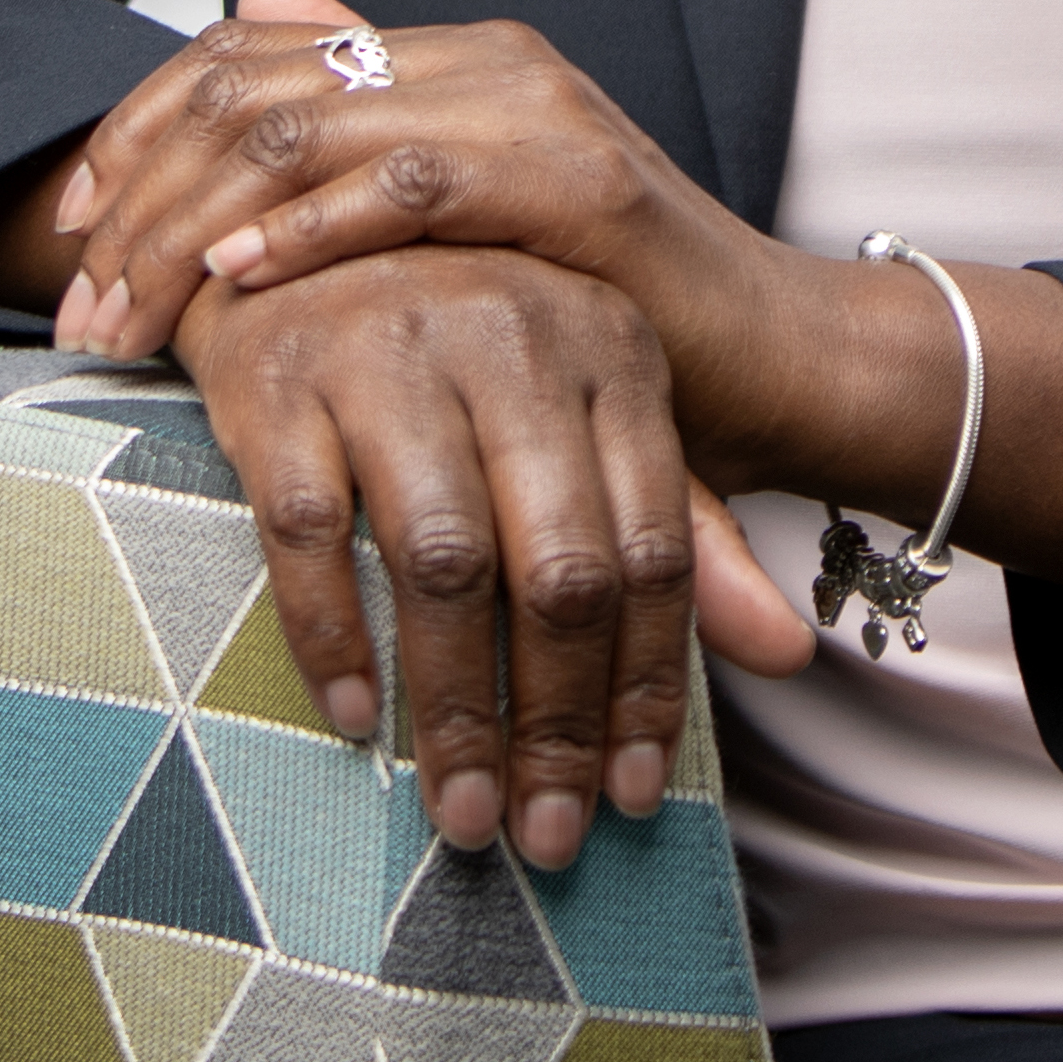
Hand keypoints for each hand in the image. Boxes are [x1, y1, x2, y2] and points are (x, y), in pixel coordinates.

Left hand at [42, 0, 740, 365]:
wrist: (772, 358)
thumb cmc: (604, 312)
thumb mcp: (465, 225)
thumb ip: (364, 124)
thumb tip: (250, 0)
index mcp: (444, 61)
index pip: (241, 59)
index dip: (134, 135)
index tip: (65, 231)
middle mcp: (480, 61)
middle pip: (249, 92)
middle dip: (141, 197)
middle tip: (80, 300)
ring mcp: (531, 111)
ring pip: (304, 133)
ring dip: (194, 228)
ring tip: (131, 308)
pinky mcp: (574, 181)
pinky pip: (408, 189)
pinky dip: (311, 233)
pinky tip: (243, 284)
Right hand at [178, 240, 786, 866]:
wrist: (277, 229)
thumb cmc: (449, 350)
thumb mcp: (580, 417)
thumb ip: (681, 532)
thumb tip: (787, 657)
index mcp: (609, 346)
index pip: (655, 547)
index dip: (649, 686)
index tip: (629, 795)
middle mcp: (510, 334)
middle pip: (561, 570)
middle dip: (559, 723)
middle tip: (546, 832)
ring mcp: (387, 345)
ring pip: (444, 564)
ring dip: (456, 709)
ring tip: (462, 811)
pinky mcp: (274, 369)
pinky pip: (309, 532)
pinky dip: (332, 637)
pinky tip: (355, 718)